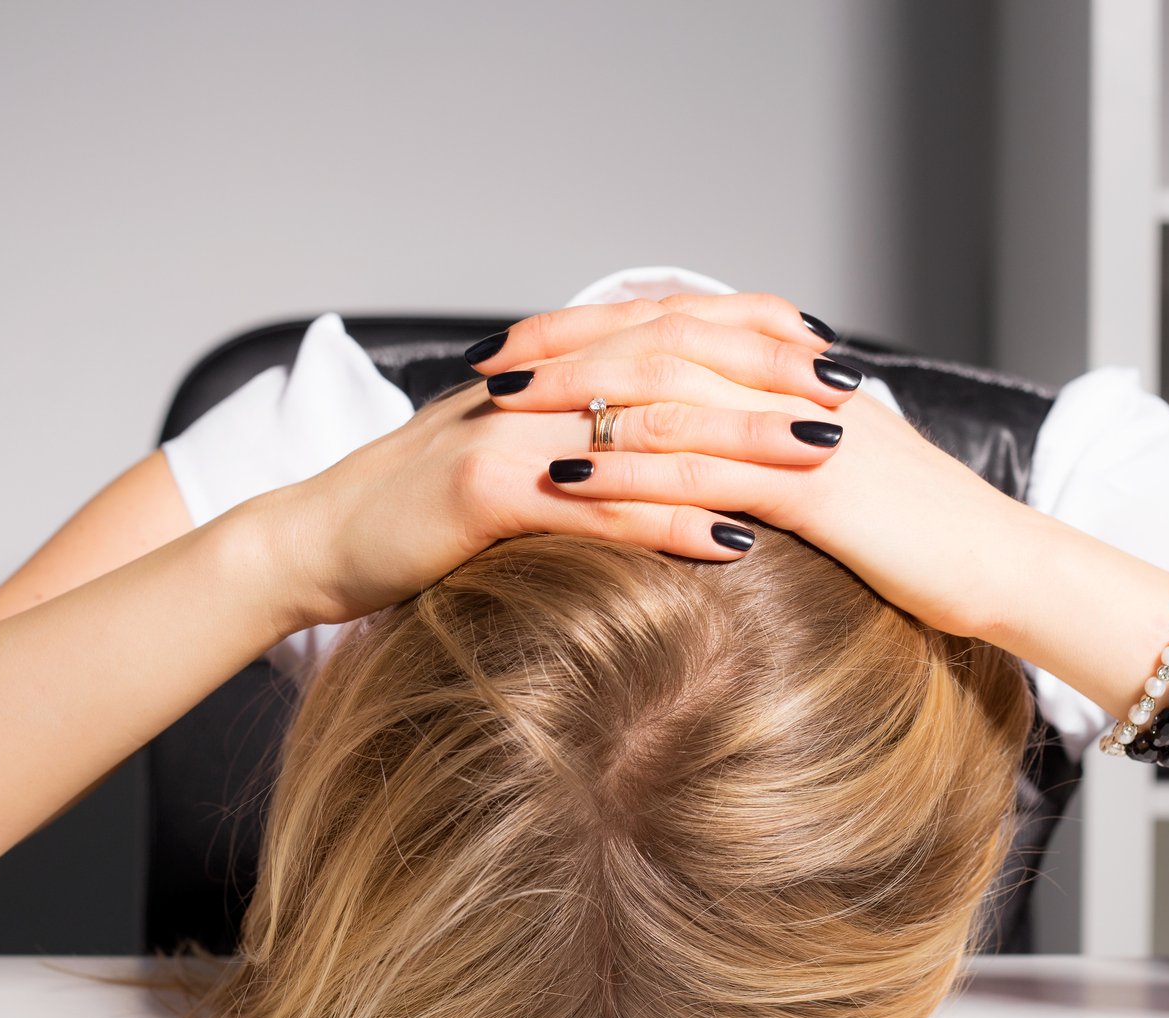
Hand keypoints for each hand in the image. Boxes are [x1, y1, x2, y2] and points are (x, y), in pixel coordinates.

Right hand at [241, 294, 863, 630]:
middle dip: (770, 379)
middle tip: (851, 397)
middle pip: (676, 363)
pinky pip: (598, 505)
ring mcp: (511, 433)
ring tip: (823, 463)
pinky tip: (735, 540)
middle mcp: (537, 383)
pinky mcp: (485, 492)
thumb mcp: (512, 457)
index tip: (827, 356)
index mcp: (549, 368)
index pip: (669, 326)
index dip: (753, 334)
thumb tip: (662, 443)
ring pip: (648, 427)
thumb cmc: (419, 511)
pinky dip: (672, 519)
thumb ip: (581, 438)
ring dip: (746, 445)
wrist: (317, 541)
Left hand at [525, 352, 1032, 643]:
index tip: (525, 343)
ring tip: (504, 411)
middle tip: (491, 363)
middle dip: (566, 348)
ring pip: (669, 392)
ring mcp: (801, 430)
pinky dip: (627, 468)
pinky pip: (701, 468)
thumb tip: (707, 465)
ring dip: (577, 397)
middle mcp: (793, 383)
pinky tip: (569, 479)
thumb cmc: (921, 538)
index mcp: (796, 373)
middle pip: (658, 339)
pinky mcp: (810, 487)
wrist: (1004, 566)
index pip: (678, 323)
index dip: (596, 328)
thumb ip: (771, 455)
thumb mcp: (837, 481)